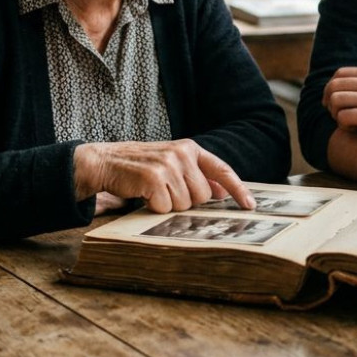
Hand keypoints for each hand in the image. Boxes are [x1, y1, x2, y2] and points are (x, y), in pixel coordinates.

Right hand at [72, 139, 254, 213]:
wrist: (105, 162)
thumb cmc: (140, 167)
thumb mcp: (172, 164)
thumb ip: (197, 175)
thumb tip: (221, 192)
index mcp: (190, 148)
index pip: (222, 170)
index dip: (238, 189)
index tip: (250, 205)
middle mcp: (182, 153)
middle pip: (202, 196)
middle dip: (185, 200)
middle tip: (165, 190)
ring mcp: (168, 164)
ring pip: (184, 204)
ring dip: (167, 204)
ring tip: (152, 190)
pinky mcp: (154, 177)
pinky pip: (165, 207)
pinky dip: (153, 207)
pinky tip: (143, 194)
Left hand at [323, 67, 356, 145]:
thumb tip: (340, 85)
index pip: (340, 73)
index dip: (330, 87)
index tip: (330, 101)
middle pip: (334, 86)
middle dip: (329, 102)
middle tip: (336, 114)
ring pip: (335, 101)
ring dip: (336, 114)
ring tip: (349, 123)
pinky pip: (342, 117)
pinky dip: (344, 126)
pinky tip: (356, 129)